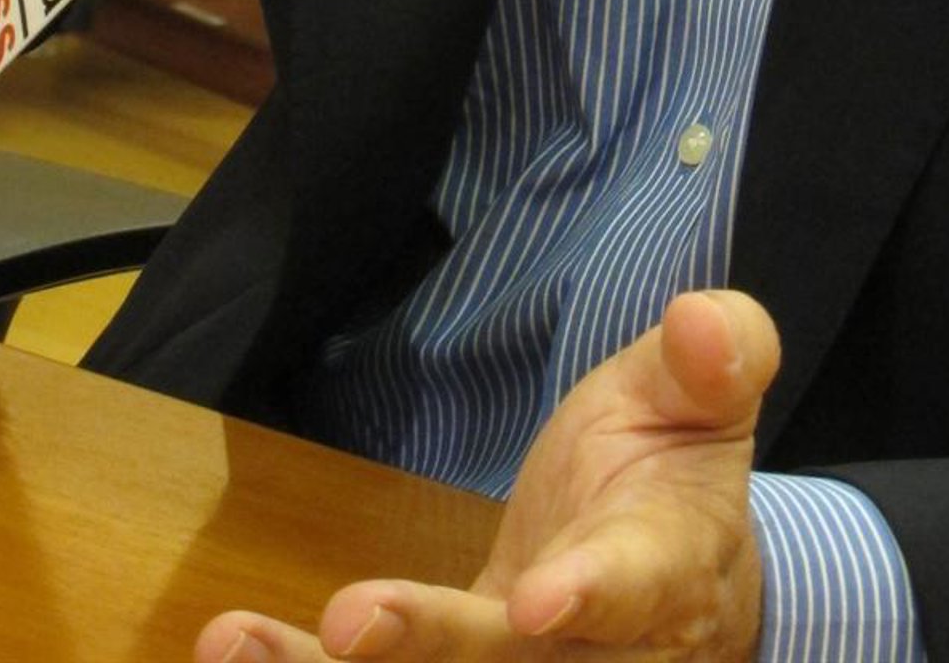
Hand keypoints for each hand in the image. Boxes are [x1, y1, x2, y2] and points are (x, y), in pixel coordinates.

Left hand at [195, 288, 780, 661]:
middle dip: (432, 649)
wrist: (675, 585)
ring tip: (239, 645)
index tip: (542, 601)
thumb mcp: (706, 398)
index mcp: (664, 571)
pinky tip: (230, 644)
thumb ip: (718, 357)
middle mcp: (588, 652)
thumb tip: (700, 319)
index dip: (590, 596)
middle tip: (353, 619)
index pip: (632, 588)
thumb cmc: (679, 472)